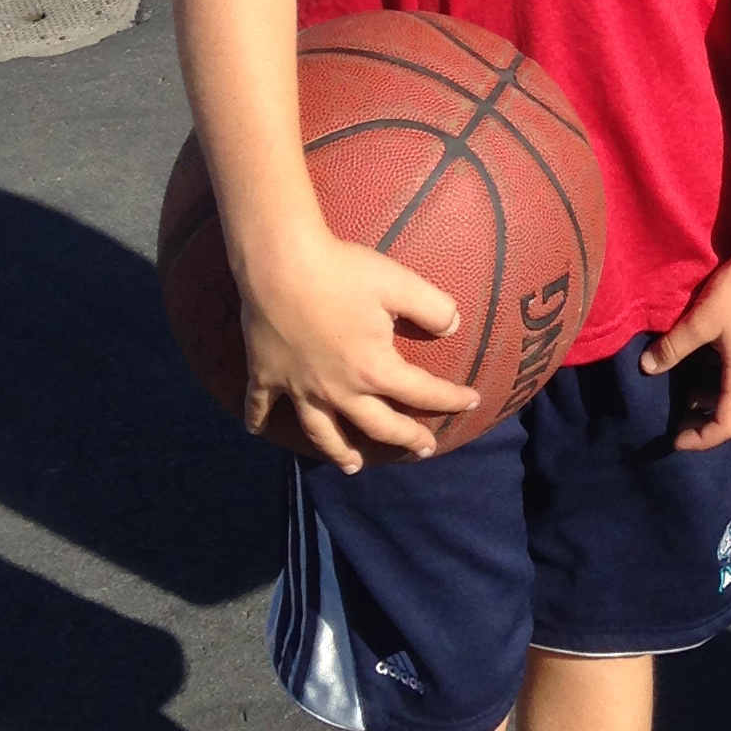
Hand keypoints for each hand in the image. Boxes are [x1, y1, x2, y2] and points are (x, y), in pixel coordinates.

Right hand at [236, 227, 478, 471]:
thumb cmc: (343, 271)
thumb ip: (433, 307)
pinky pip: (260, 405)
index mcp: (374, 369)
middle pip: (377, 425)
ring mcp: (299, 387)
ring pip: (322, 431)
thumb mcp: (400, 283)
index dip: (451, 398)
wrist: (280, 263)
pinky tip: (258, 432)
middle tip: (423, 449)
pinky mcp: (265, 374)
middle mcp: (337, 390)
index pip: (422, 392)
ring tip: (352, 467)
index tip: (473, 402)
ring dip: (338, 451)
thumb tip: (454, 326)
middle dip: (405, 438)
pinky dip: (259, 420)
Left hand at [641, 243, 730, 449]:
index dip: (701, 440)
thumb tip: (646, 368)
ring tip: (688, 397)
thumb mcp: (701, 321)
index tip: (676, 440)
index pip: (726, 425)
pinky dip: (724, 387)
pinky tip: (706, 366)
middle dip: (710, 428)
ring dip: (717, 405)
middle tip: (682, 426)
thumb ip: (673, 347)